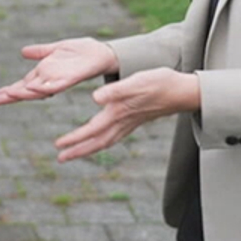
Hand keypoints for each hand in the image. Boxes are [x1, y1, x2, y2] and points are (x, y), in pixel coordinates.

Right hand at [0, 38, 118, 104]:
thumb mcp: (57, 48)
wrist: (102, 52)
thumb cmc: (81, 51)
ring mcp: (60, 80)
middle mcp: (50, 79)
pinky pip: (57, 85)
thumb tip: (23, 52)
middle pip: (28, 90)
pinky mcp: (72, 78)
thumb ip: (41, 52)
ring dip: (25, 92)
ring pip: (39, 90)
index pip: (23, 84)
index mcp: (44, 74)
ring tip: (11, 93)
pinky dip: (45, 87)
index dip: (10, 90)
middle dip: (12, 95)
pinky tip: (35, 88)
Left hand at [53, 67, 200, 161]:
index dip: (74, 139)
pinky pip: (114, 137)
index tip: (58, 145)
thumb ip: (115, 90)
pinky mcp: (135, 120)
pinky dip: (102, 142)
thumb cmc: (160, 83)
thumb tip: (95, 98)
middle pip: (96, 142)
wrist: (182, 91)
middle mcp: (122, 122)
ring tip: (73, 153)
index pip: (91, 130)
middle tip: (60, 158)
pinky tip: (99, 141)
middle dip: (78, 151)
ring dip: (88, 149)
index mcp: (118, 113)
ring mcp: (129, 123)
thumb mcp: (136, 82)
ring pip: (105, 141)